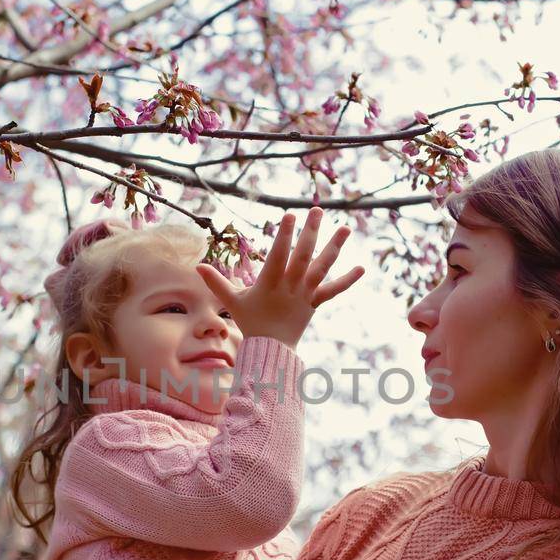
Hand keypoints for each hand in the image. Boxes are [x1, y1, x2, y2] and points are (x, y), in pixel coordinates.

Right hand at [196, 206, 364, 348]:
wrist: (270, 348)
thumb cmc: (250, 321)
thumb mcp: (232, 300)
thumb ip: (217, 282)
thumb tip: (198, 266)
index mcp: (270, 282)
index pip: (279, 254)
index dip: (285, 235)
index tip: (291, 215)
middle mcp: (290, 285)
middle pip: (303, 255)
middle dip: (311, 232)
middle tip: (318, 210)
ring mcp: (305, 294)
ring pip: (322, 267)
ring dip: (334, 247)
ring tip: (346, 228)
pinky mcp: (315, 302)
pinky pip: (333, 290)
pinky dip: (347, 280)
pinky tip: (361, 268)